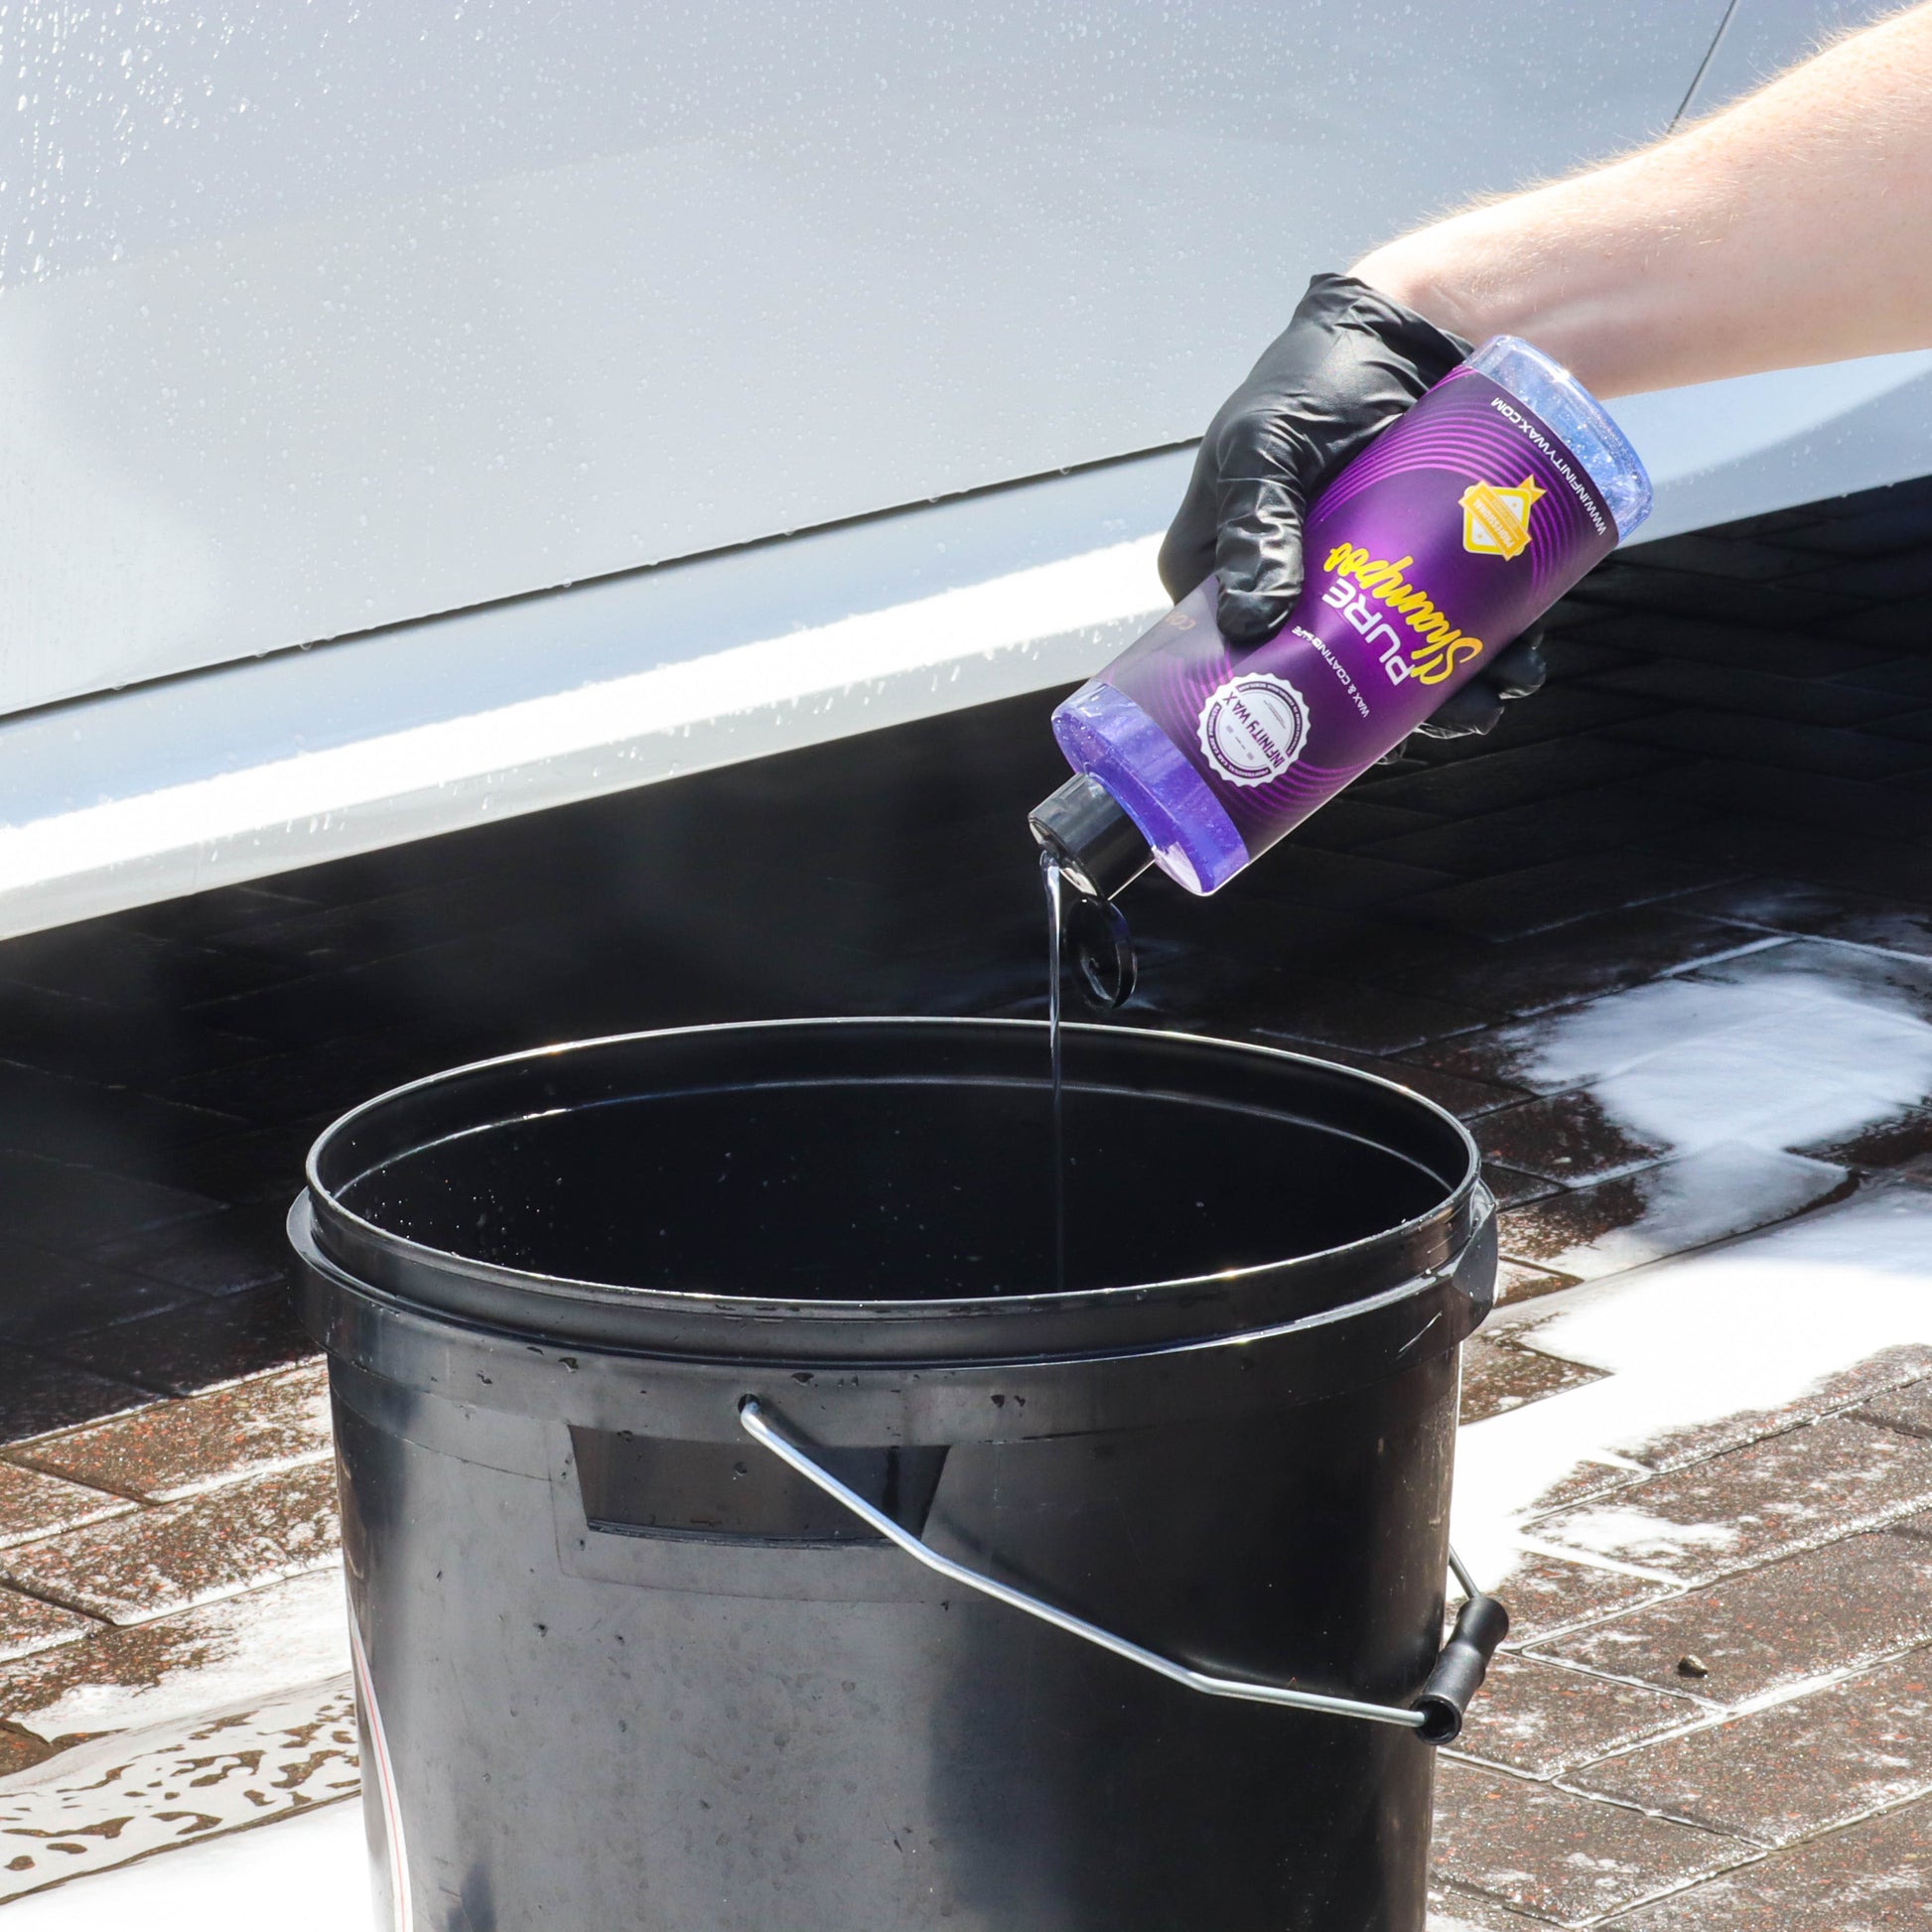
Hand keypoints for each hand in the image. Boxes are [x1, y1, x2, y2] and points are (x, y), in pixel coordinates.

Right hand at [1158, 272, 1545, 740]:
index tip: (1329, 734)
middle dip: (1387, 711)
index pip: (1225, 663)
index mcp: (1219, 569)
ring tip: (1502, 684)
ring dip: (1450, 690)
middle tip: (1450, 714)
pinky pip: (1437, 631)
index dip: (1272, 708)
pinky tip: (1516, 656)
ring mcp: (1353, 588)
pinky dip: (1480, 653)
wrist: (1415, 328)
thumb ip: (1252, 525)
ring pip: (1389, 665)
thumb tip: (1251, 624)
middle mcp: (1283, 589)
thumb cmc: (1317, 377)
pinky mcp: (1413, 575)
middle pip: (1323, 679)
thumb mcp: (1264, 445)